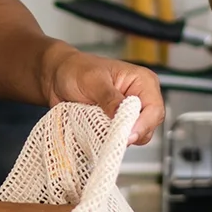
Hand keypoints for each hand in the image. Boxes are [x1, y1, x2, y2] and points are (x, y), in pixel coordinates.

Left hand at [41, 45, 165, 143]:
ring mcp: (128, 114)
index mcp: (142, 82)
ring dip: (116, 138)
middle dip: (129, 134)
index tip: (125, 136)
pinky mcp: (116, 125)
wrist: (57, 76)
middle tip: (108, 135)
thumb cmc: (76, 70)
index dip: (142, 125)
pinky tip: (95, 133)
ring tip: (98, 128)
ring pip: (134, 137)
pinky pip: (119, 140)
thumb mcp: (93, 81)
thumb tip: (122, 115)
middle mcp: (140, 99)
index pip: (154, 110)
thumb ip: (110, 98)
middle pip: (147, 127)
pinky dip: (108, 141)